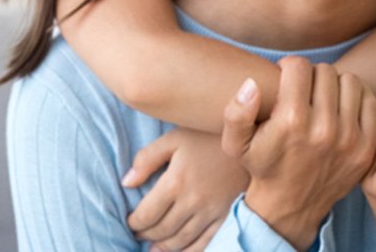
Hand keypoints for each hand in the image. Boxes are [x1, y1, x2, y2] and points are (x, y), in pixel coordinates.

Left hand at [123, 128, 248, 250]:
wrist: (249, 138)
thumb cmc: (207, 135)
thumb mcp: (175, 137)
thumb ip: (147, 158)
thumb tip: (127, 182)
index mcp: (176, 182)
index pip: (146, 215)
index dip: (134, 222)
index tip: (130, 220)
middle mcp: (192, 202)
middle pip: (161, 231)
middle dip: (146, 234)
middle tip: (140, 232)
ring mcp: (211, 213)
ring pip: (179, 242)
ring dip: (163, 247)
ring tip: (154, 245)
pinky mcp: (226, 218)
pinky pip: (203, 245)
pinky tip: (179, 250)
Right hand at [222, 57, 375, 250]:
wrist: (292, 205)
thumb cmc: (262, 165)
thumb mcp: (236, 143)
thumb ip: (236, 111)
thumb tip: (252, 83)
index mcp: (292, 121)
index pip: (299, 66)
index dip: (289, 66)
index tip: (286, 77)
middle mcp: (323, 129)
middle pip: (325, 71)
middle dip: (312, 74)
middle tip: (304, 88)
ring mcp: (349, 139)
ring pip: (349, 81)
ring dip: (336, 83)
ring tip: (323, 94)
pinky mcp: (367, 147)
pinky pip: (369, 102)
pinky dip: (357, 98)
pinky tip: (342, 105)